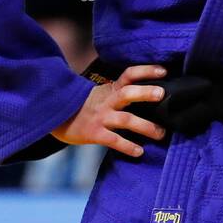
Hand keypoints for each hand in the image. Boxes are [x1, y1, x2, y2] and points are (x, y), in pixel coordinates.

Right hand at [52, 64, 168, 157]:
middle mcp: (107, 101)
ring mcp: (101, 117)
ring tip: (161, 133)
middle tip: (162, 94)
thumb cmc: (88, 106)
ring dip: (145, 126)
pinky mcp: (94, 133)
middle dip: (145, 92)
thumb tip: (153, 94)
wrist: (58, 117)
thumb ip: (122, 92)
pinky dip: (127, 146)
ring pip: (125, 119)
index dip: (146, 71)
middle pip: (127, 93)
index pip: (129, 74)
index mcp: (111, 89)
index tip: (164, 71)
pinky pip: (113, 140)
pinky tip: (139, 151)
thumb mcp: (103, 94)